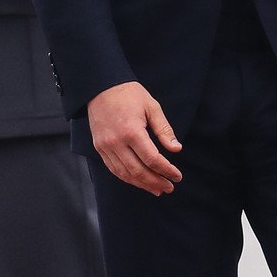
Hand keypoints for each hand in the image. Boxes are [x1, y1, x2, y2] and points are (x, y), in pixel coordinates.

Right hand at [87, 81, 182, 195]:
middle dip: (156, 182)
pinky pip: (113, 169)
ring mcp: (105, 146)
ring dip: (142, 184)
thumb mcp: (152, 107)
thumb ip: (164, 129)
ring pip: (125, 174)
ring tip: (156, 189)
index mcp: (132, 131)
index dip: (166, 170)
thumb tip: (176, 149)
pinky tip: (138, 181)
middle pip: (138, 171)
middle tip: (169, 187)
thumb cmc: (129, 94)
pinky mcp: (99, 147)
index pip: (152, 159)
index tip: (177, 176)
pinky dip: (127, 177)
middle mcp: (116, 142)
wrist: (101, 87)